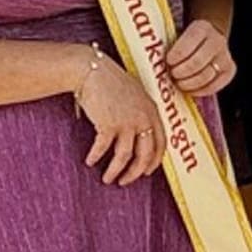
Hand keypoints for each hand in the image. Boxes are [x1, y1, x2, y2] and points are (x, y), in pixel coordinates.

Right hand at [70, 50, 166, 186]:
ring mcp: (126, 122)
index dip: (154, 161)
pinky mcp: (108, 124)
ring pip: (124, 157)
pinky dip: (96, 157)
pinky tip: (90, 161)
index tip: (146, 171)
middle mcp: (143, 118)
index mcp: (152, 111)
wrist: (92, 69)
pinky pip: (102, 148)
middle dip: (135, 172)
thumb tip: (140, 133)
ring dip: (115, 171)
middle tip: (125, 181)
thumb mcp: (135, 94)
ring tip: (107, 178)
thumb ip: (141, 112)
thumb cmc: (110, 80)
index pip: (161, 143)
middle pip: (144, 155)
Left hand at [157, 18, 235, 97]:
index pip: (191, 40)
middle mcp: (217, 41)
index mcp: (202, 27)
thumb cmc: (185, 40)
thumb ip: (169, 45)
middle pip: (198, 62)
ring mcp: (225, 56)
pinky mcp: (229, 71)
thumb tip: (155, 62)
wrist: (207, 38)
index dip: (177, 54)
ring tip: (178, 82)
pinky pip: (214, 86)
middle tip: (171, 74)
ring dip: (188, 83)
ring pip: (206, 76)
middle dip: (181, 72)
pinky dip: (198, 91)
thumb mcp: (177, 35)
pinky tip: (188, 89)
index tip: (168, 61)